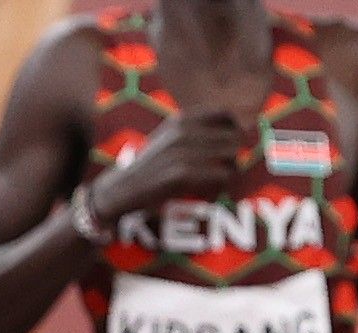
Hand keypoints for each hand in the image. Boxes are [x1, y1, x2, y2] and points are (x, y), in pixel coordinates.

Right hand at [86, 108, 250, 222]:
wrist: (121, 189)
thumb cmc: (149, 167)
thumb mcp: (168, 139)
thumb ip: (194, 131)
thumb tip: (234, 130)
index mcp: (180, 120)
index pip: (226, 115)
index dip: (235, 130)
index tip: (230, 145)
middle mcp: (182, 132)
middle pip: (233, 137)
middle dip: (234, 154)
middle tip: (224, 168)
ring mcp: (182, 152)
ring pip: (231, 156)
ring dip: (230, 170)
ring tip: (217, 180)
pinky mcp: (182, 174)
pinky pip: (221, 176)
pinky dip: (221, 185)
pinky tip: (210, 191)